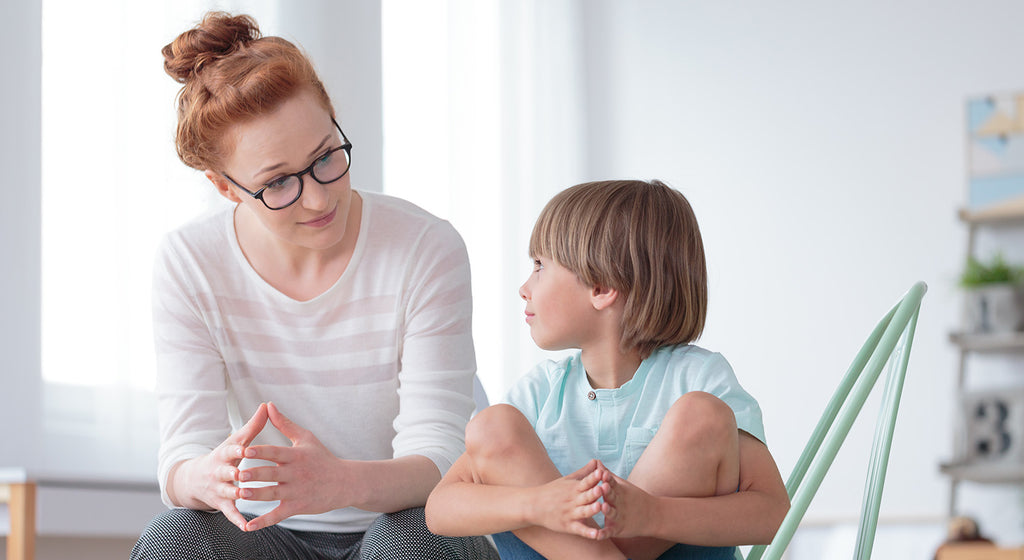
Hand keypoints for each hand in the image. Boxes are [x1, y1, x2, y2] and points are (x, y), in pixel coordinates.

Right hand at [170, 403, 268, 530]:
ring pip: (228, 492)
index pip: (230, 451)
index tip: (246, 448)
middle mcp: (219, 472)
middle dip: (233, 473)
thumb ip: (253, 426)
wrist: (195, 479)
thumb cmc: (225, 456)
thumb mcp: (235, 441)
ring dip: (236, 493)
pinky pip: (230, 513)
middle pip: (226, 472)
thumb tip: (267, 405)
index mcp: (224, 454)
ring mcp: (219, 489)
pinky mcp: (221, 504)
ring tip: (245, 495)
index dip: (237, 450)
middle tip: (243, 474)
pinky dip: (237, 519)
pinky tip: (246, 526)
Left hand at [237, 402, 345, 530]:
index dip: (261, 452)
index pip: (276, 452)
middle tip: (239, 473)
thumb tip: (268, 405)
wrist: (345, 482)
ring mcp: (296, 491)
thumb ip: (284, 424)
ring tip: (240, 494)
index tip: (246, 450)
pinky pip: (278, 515)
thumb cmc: (323, 458)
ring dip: (257, 495)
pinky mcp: (298, 507)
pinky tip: (248, 526)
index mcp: (296, 456)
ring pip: (273, 494)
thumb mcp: (306, 438)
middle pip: (272, 473)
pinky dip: (263, 521)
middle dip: (256, 474)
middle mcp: (296, 473)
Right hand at [527, 459, 610, 539]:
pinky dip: (588, 532)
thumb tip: (597, 461)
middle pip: (586, 496)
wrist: (533, 505)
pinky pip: (580, 529)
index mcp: (574, 488)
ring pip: (583, 512)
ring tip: (599, 507)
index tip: (602, 472)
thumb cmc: (553, 491)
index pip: (585, 481)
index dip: (593, 477)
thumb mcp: (567, 479)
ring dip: (591, 509)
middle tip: (603, 488)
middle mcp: (573, 500)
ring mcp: (570, 514)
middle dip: (594, 492)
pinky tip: (596, 535)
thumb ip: (585, 472)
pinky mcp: (568, 526)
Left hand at [594, 463, 655, 539]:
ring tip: (603, 507)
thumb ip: (607, 475)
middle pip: (612, 497)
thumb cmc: (633, 498)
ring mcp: (619, 516)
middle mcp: (619, 503)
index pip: (613, 483)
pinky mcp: (618, 529)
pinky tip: (597, 535)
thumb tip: (596, 462)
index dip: (608, 479)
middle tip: (602, 486)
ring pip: (612, 513)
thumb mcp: (622, 485)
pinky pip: (610, 532)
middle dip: (607, 492)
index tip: (602, 473)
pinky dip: (604, 534)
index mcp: (619, 492)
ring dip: (607, 510)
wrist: (652, 515)